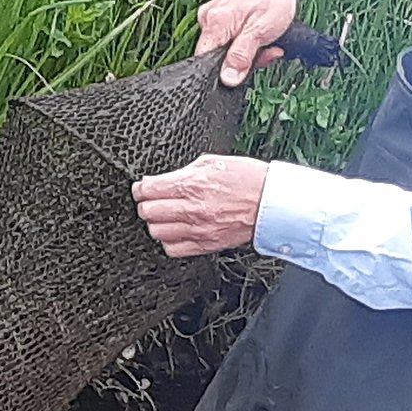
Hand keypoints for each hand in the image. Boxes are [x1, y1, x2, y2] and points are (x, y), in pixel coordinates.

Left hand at [133, 155, 269, 257]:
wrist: (271, 202)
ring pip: (156, 232)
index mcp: (191, 184)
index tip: (142, 188)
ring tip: (165, 216)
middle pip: (148, 212)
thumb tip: (162, 179)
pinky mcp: (205, 244)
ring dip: (157, 223)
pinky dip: (169, 240)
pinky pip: (172, 249)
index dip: (140, 188)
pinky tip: (176, 231)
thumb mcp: (212, 162)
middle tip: (152, 200)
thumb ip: (184, 171)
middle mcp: (191, 209)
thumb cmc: (248, 179)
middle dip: (146, 204)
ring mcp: (197, 229)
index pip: (148, 190)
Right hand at [197, 0, 308, 85]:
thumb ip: (242, 56)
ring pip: (223, 49)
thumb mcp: (261, 31)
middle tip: (264, 52)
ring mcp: (212, 15)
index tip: (244, 69)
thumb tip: (227, 78)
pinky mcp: (219, 15)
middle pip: (215, 56)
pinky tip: (258, 37)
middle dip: (242, 61)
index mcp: (214, 22)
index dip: (223, 71)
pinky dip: (244, 42)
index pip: (204, 59)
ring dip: (246, 52)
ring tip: (266, 41)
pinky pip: (227, 38)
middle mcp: (207, 17)